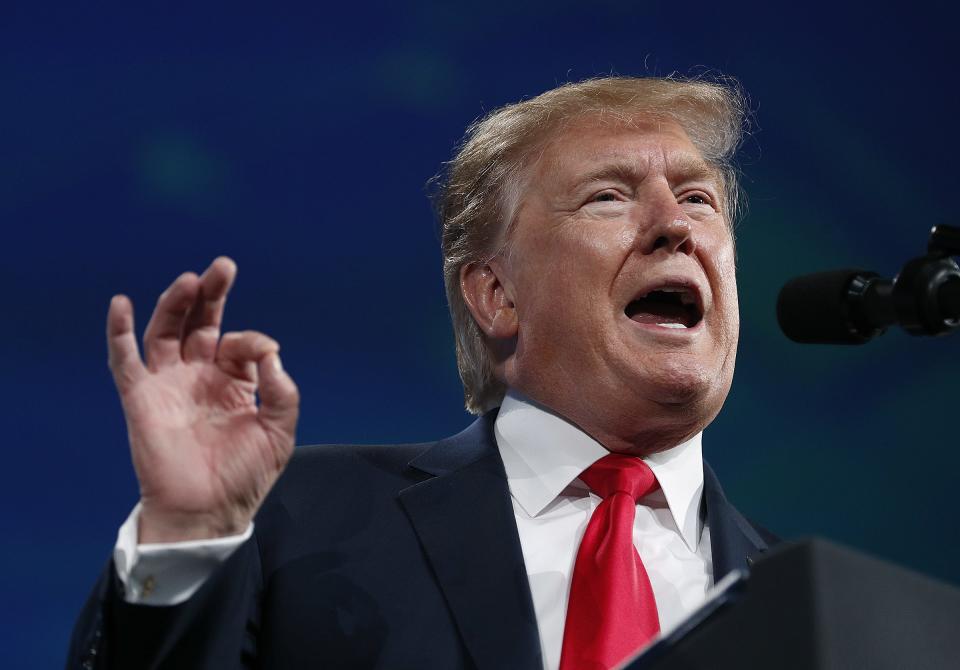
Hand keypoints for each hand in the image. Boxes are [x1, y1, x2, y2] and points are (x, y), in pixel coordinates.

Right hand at [107, 257, 298, 542]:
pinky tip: (122, 304)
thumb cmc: (245, 475)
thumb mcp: (278, 431)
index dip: (252, 342)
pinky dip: (120, 332)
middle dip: (212, 294)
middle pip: (201, 323)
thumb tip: (272, 353)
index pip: (240, 344)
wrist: (208, 512)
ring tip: (190, 280)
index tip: (264, 354)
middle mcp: (200, 376)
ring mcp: (169, 385)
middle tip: (223, 267)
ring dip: (176, 304)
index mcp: (234, 382)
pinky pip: (126, 361)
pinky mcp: (141, 398)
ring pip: (167, 332)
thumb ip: (282, 392)